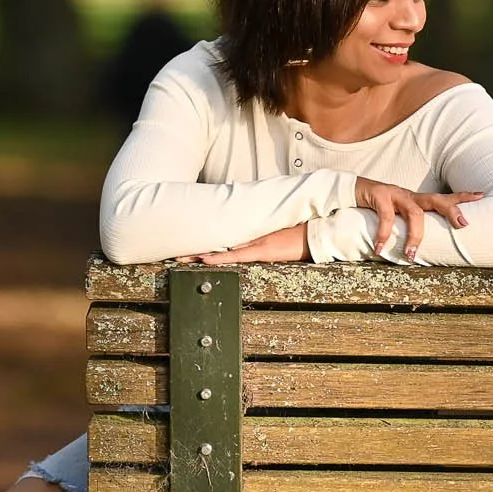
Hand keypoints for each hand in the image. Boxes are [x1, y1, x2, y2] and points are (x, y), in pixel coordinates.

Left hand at [186, 224, 307, 264]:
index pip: (222, 234)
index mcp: (253, 230)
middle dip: (194, 247)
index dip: (204, 240)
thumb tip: (249, 236)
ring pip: (222, 248)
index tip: (186, 242)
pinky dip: (220, 258)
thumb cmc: (302, 232)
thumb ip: (264, 232)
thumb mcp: (279, 231)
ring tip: (180, 259)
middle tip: (173, 254)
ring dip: (200, 254)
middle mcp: (251, 234)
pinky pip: (237, 256)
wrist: (319, 232)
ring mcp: (256, 242)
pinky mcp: (264, 250)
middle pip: (217, 241)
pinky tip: (205, 260)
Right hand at [353, 176, 480, 259]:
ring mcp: (397, 194)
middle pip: (437, 200)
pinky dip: (383, 234)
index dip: (463, 196)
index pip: (445, 197)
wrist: (354, 189)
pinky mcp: (380, 195)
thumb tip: (425, 250)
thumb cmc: (380, 206)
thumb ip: (412, 226)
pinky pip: (386, 217)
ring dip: (415, 235)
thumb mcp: (400, 215)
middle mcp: (412, 196)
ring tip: (412, 254)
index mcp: (419, 200)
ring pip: (414, 213)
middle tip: (463, 224)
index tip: (482, 196)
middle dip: (452, 211)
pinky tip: (379, 249)